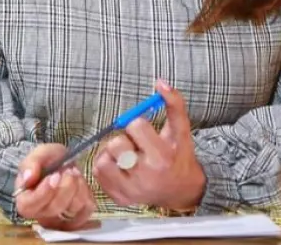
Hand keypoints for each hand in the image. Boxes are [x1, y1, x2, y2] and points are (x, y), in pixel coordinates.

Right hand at [14, 144, 96, 229]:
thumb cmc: (48, 161)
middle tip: (67, 169)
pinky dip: (85, 192)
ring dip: (76, 187)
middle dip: (64, 186)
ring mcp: (60, 218)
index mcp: (26, 201)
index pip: (29, 206)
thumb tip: (28, 178)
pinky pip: (86, 209)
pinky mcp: (78, 217)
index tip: (54, 176)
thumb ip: (31, 163)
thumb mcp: (39, 154)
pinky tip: (79, 181)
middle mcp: (41, 214)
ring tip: (73, 171)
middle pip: (54, 208)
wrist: (64, 163)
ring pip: (72, 209)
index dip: (43, 193)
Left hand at [93, 81, 205, 210]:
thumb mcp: (181, 131)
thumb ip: (174, 104)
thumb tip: (160, 82)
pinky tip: (119, 166)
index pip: (135, 126)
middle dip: (124, 140)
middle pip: (116, 144)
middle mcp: (145, 175)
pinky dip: (105, 166)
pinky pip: (98, 174)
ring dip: (111, 153)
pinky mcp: (119, 198)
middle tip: (135, 146)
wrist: (182, 191)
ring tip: (126, 155)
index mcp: (161, 157)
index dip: (138, 125)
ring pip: (103, 160)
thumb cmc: (179, 157)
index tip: (145, 133)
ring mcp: (131, 190)